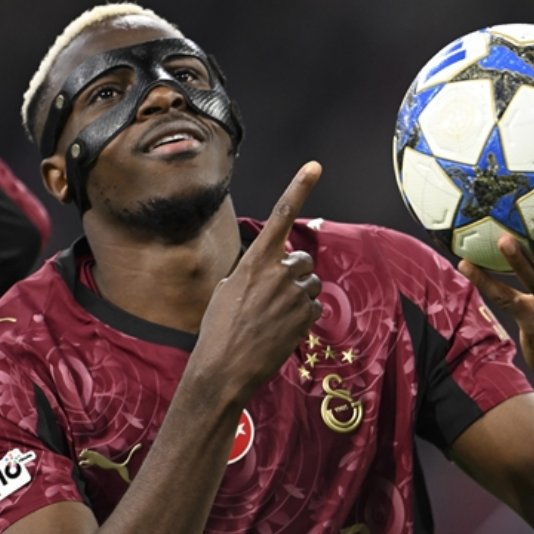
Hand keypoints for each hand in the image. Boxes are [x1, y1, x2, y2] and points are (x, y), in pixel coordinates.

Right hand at [191, 162, 322, 399]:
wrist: (224, 368)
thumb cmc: (219, 330)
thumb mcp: (227, 290)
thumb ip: (253, 272)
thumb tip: (271, 271)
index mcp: (254, 260)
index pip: (280, 215)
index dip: (299, 187)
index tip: (314, 166)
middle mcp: (278, 271)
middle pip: (301, 259)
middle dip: (293, 274)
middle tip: (272, 297)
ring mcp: (295, 293)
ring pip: (310, 284)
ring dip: (298, 296)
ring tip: (274, 317)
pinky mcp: (306, 315)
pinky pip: (314, 307)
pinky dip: (303, 317)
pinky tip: (282, 330)